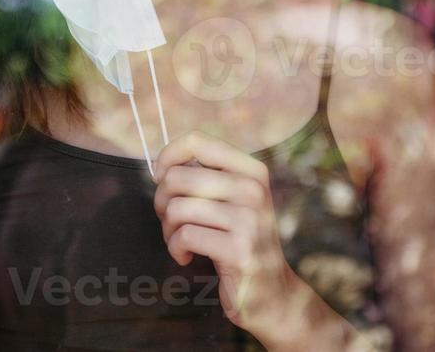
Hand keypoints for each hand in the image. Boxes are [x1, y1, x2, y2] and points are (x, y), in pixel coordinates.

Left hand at [152, 130, 297, 337]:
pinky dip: (175, 248)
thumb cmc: (241, 242)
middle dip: (162, 201)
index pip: (198, 141)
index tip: (160, 177)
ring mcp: (249, 220)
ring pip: (177, 208)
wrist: (273, 293)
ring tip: (179, 240)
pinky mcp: (239, 250)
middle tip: (170, 220)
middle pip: (177, 177)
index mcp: (252, 170)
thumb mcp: (235, 201)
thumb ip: (209, 177)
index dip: (168, 155)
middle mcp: (253, 190)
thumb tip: (163, 164)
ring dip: (168, 229)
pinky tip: (186, 256)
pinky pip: (184, 236)